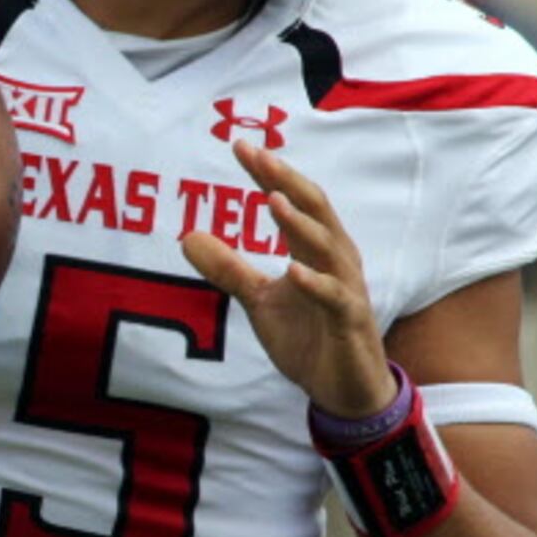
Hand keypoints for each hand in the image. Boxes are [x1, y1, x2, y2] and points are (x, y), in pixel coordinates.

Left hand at [178, 139, 393, 415]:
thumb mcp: (260, 302)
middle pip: (316, 210)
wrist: (343, 390)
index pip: (292, 202)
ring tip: (272, 200)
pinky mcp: (350, 322)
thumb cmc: (309, 338)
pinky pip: (335, 298)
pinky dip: (316, 282)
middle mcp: (335, 261)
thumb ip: (229, 269)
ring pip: (329, 247)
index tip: (240, 147)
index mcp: (314, 250)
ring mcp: (346, 290)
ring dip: (300, 224)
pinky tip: (294, 270)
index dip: (268, 174)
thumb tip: (186, 237)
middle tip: (259, 154)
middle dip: (287, 181)